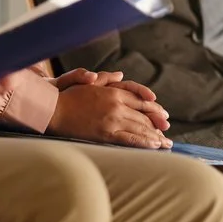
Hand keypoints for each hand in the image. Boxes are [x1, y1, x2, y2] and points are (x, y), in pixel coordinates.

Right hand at [49, 76, 172, 147]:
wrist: (54, 110)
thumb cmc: (69, 96)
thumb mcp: (89, 82)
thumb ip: (107, 79)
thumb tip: (120, 75)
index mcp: (115, 92)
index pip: (142, 101)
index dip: (155, 110)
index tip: (164, 116)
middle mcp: (117, 105)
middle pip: (144, 116)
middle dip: (158, 125)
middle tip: (168, 133)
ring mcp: (113, 120)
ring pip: (140, 128)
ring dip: (155, 136)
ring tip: (165, 143)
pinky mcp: (106, 133)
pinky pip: (130, 139)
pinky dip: (144, 143)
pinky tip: (154, 146)